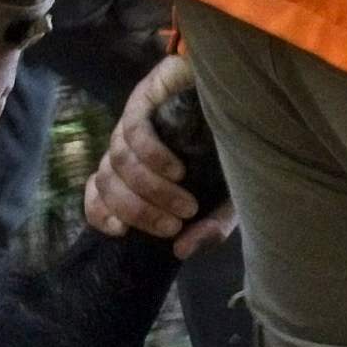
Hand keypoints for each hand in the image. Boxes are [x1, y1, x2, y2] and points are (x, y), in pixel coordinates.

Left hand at [82, 53, 235, 254]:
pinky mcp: (145, 96)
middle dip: (138, 212)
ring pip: (118, 161)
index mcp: (135, 170)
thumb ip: (209, 227)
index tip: (121, 232)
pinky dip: (152, 156)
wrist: (249, 97)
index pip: (97, 192)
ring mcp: (134, 119)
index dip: (100, 212)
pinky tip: (176, 170)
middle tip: (174, 224)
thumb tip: (181, 250)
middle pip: (108, 182)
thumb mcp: (227, 200)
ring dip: (151, 190)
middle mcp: (128, 146)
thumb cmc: (234, 152)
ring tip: (186, 204)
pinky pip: (133, 130)